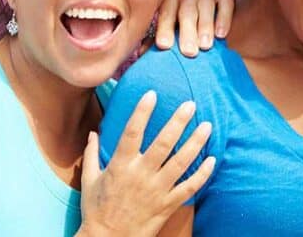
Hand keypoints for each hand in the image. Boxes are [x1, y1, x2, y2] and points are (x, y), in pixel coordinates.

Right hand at [78, 93, 214, 235]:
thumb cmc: (97, 209)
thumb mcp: (89, 180)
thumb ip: (91, 155)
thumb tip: (93, 133)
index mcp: (121, 166)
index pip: (132, 133)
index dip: (142, 112)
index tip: (152, 94)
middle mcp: (141, 175)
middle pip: (163, 144)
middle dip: (178, 122)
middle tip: (191, 104)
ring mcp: (156, 190)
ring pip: (180, 163)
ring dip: (195, 143)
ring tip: (207, 126)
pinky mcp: (167, 205)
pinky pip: (189, 188)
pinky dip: (202, 174)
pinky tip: (213, 160)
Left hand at [154, 0, 235, 56]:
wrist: (222, 24)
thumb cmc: (194, 32)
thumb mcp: (177, 36)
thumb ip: (159, 42)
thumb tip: (141, 54)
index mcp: (171, 1)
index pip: (165, 13)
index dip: (164, 29)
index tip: (164, 46)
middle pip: (186, 11)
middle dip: (187, 32)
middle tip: (188, 52)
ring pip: (204, 6)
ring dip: (205, 27)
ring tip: (205, 46)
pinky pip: (224, 2)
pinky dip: (223, 18)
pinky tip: (221, 34)